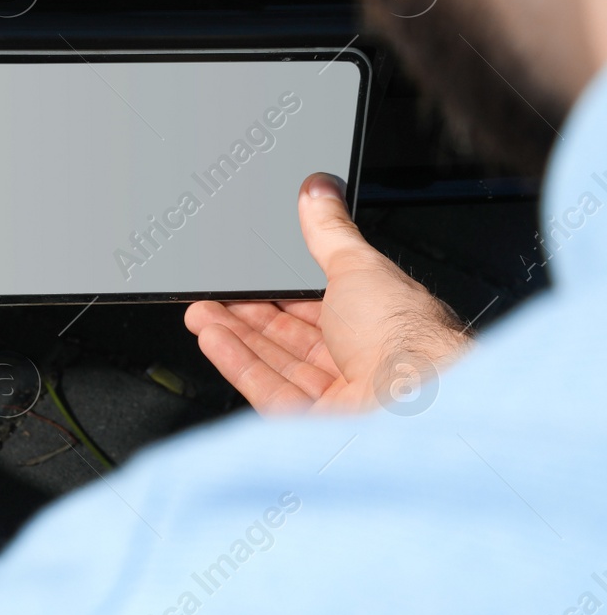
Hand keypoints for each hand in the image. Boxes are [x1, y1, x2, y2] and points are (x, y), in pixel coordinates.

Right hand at [185, 173, 470, 413]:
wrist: (413, 403)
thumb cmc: (407, 339)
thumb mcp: (359, 264)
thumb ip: (329, 231)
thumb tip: (319, 190)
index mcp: (380, 323)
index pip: (320, 305)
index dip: (280, 289)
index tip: (248, 275)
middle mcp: (362, 363)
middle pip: (292, 337)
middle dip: (248, 312)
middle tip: (214, 293)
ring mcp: (337, 397)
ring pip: (275, 362)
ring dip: (234, 334)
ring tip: (200, 311)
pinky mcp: (312, 424)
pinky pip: (265, 390)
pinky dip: (236, 362)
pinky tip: (211, 338)